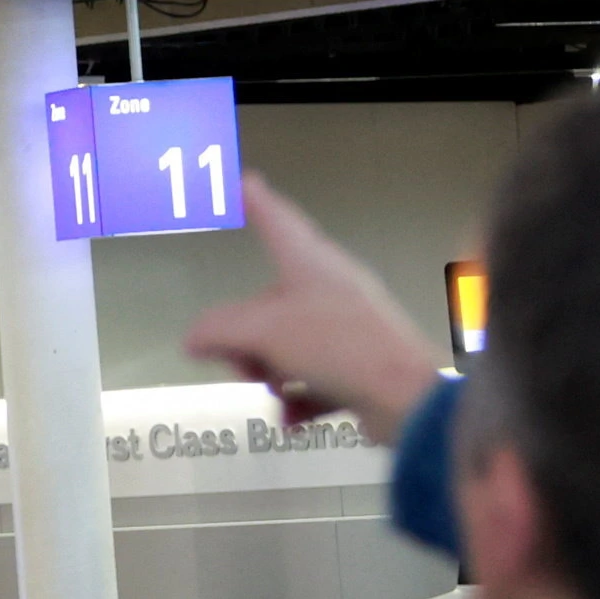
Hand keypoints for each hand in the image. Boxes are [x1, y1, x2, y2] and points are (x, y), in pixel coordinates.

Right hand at [183, 186, 449, 440]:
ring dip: (271, 370)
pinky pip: (315, 377)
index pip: (277, 220)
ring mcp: (349, 327)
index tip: (243, 180)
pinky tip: (290, 418)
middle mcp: (332, 288)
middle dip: (246, 336)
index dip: (256, 201)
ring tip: (274, 391)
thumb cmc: (337, 346)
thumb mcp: (264, 332)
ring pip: (289, 342)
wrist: (407, 397)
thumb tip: (192, 339)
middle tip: (239, 363)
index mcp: (312, 262)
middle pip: (270, 301)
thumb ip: (219, 330)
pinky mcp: (362, 367)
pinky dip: (299, 396)